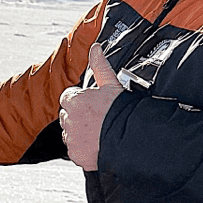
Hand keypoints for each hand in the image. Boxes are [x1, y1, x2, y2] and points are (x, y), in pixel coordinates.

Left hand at [58, 43, 122, 170]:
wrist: (134, 137)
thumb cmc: (124, 111)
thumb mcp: (112, 85)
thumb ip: (100, 66)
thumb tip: (95, 48)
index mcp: (74, 101)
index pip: (68, 97)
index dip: (81, 100)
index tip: (93, 104)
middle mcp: (68, 120)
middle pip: (67, 115)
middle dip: (79, 116)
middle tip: (98, 118)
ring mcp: (71, 139)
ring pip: (70, 133)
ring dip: (80, 132)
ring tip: (100, 132)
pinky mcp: (76, 155)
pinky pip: (75, 150)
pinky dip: (84, 149)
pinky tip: (98, 144)